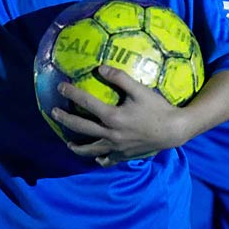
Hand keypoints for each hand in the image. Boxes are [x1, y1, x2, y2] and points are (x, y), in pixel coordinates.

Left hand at [51, 66, 185, 166]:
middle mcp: (110, 134)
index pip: (86, 103)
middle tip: (53, 113)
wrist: (174, 130)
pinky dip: (100, 159)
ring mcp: (116, 147)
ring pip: (91, 149)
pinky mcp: (124, 155)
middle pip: (81, 127)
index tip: (60, 87)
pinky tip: (96, 158)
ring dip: (78, 147)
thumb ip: (120, 78)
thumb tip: (101, 68)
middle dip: (65, 119)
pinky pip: (108, 160)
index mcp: (112, 116)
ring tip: (69, 143)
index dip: (72, 93)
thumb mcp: (140, 90)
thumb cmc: (158, 108)